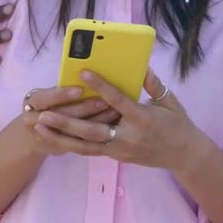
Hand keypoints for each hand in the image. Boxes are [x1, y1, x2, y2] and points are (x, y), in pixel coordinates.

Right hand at [21, 85, 118, 154]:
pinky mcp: (58, 147)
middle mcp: (33, 120)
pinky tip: (110, 124)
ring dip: (95, 121)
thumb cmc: (45, 104)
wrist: (32, 135)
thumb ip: (62, 88)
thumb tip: (86, 74)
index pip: (45, 98)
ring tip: (113, 111)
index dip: (62, 95)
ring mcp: (44, 137)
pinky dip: (96, 133)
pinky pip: (79, 142)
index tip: (79, 90)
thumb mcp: (48, 94)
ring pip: (72, 131)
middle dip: (84, 109)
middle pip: (61, 116)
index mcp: (32, 102)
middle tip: (105, 101)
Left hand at [32, 69, 196, 171]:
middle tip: (44, 113)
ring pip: (85, 146)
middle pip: (93, 132)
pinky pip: (90, 151)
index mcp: (143, 119)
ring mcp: (120, 150)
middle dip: (67, 123)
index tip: (83, 71)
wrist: (184, 155)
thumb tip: (140, 65)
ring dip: (60, 138)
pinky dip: (70, 144)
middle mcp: (128, 137)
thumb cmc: (177, 122)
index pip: (117, 101)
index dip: (100, 86)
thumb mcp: (169, 100)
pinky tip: (53, 137)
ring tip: (39, 127)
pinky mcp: (116, 157)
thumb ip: (152, 84)